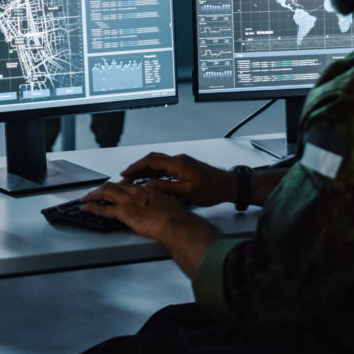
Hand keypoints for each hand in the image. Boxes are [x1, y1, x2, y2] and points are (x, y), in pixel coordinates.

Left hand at [81, 181, 194, 241]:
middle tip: (93, 193)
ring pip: (105, 193)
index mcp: (146, 188)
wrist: (176, 224)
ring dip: (92, 195)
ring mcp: (129, 201)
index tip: (111, 190)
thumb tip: (156, 204)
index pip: (126, 185)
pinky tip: (86, 208)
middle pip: (112, 186)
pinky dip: (92, 207)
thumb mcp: (168, 202)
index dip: (116, 187)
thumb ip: (158, 200)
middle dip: (100, 189)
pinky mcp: (124, 212)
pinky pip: (103, 208)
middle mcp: (135, 192)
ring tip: (85, 199)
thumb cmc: (176, 217)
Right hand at [120, 152, 235, 206]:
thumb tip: (149, 185)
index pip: (151, 161)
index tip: (125, 173)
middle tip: (126, 177)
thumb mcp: (188, 192)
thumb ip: (167, 188)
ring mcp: (182, 163)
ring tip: (134, 181)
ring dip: (145, 171)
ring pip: (158, 164)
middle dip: (137, 168)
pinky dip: (154, 173)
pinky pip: (165, 167)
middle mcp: (178, 160)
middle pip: (153, 160)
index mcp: (178, 164)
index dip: (136, 167)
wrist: (228, 185)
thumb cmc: (212, 189)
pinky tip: (150, 181)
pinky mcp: (184, 168)